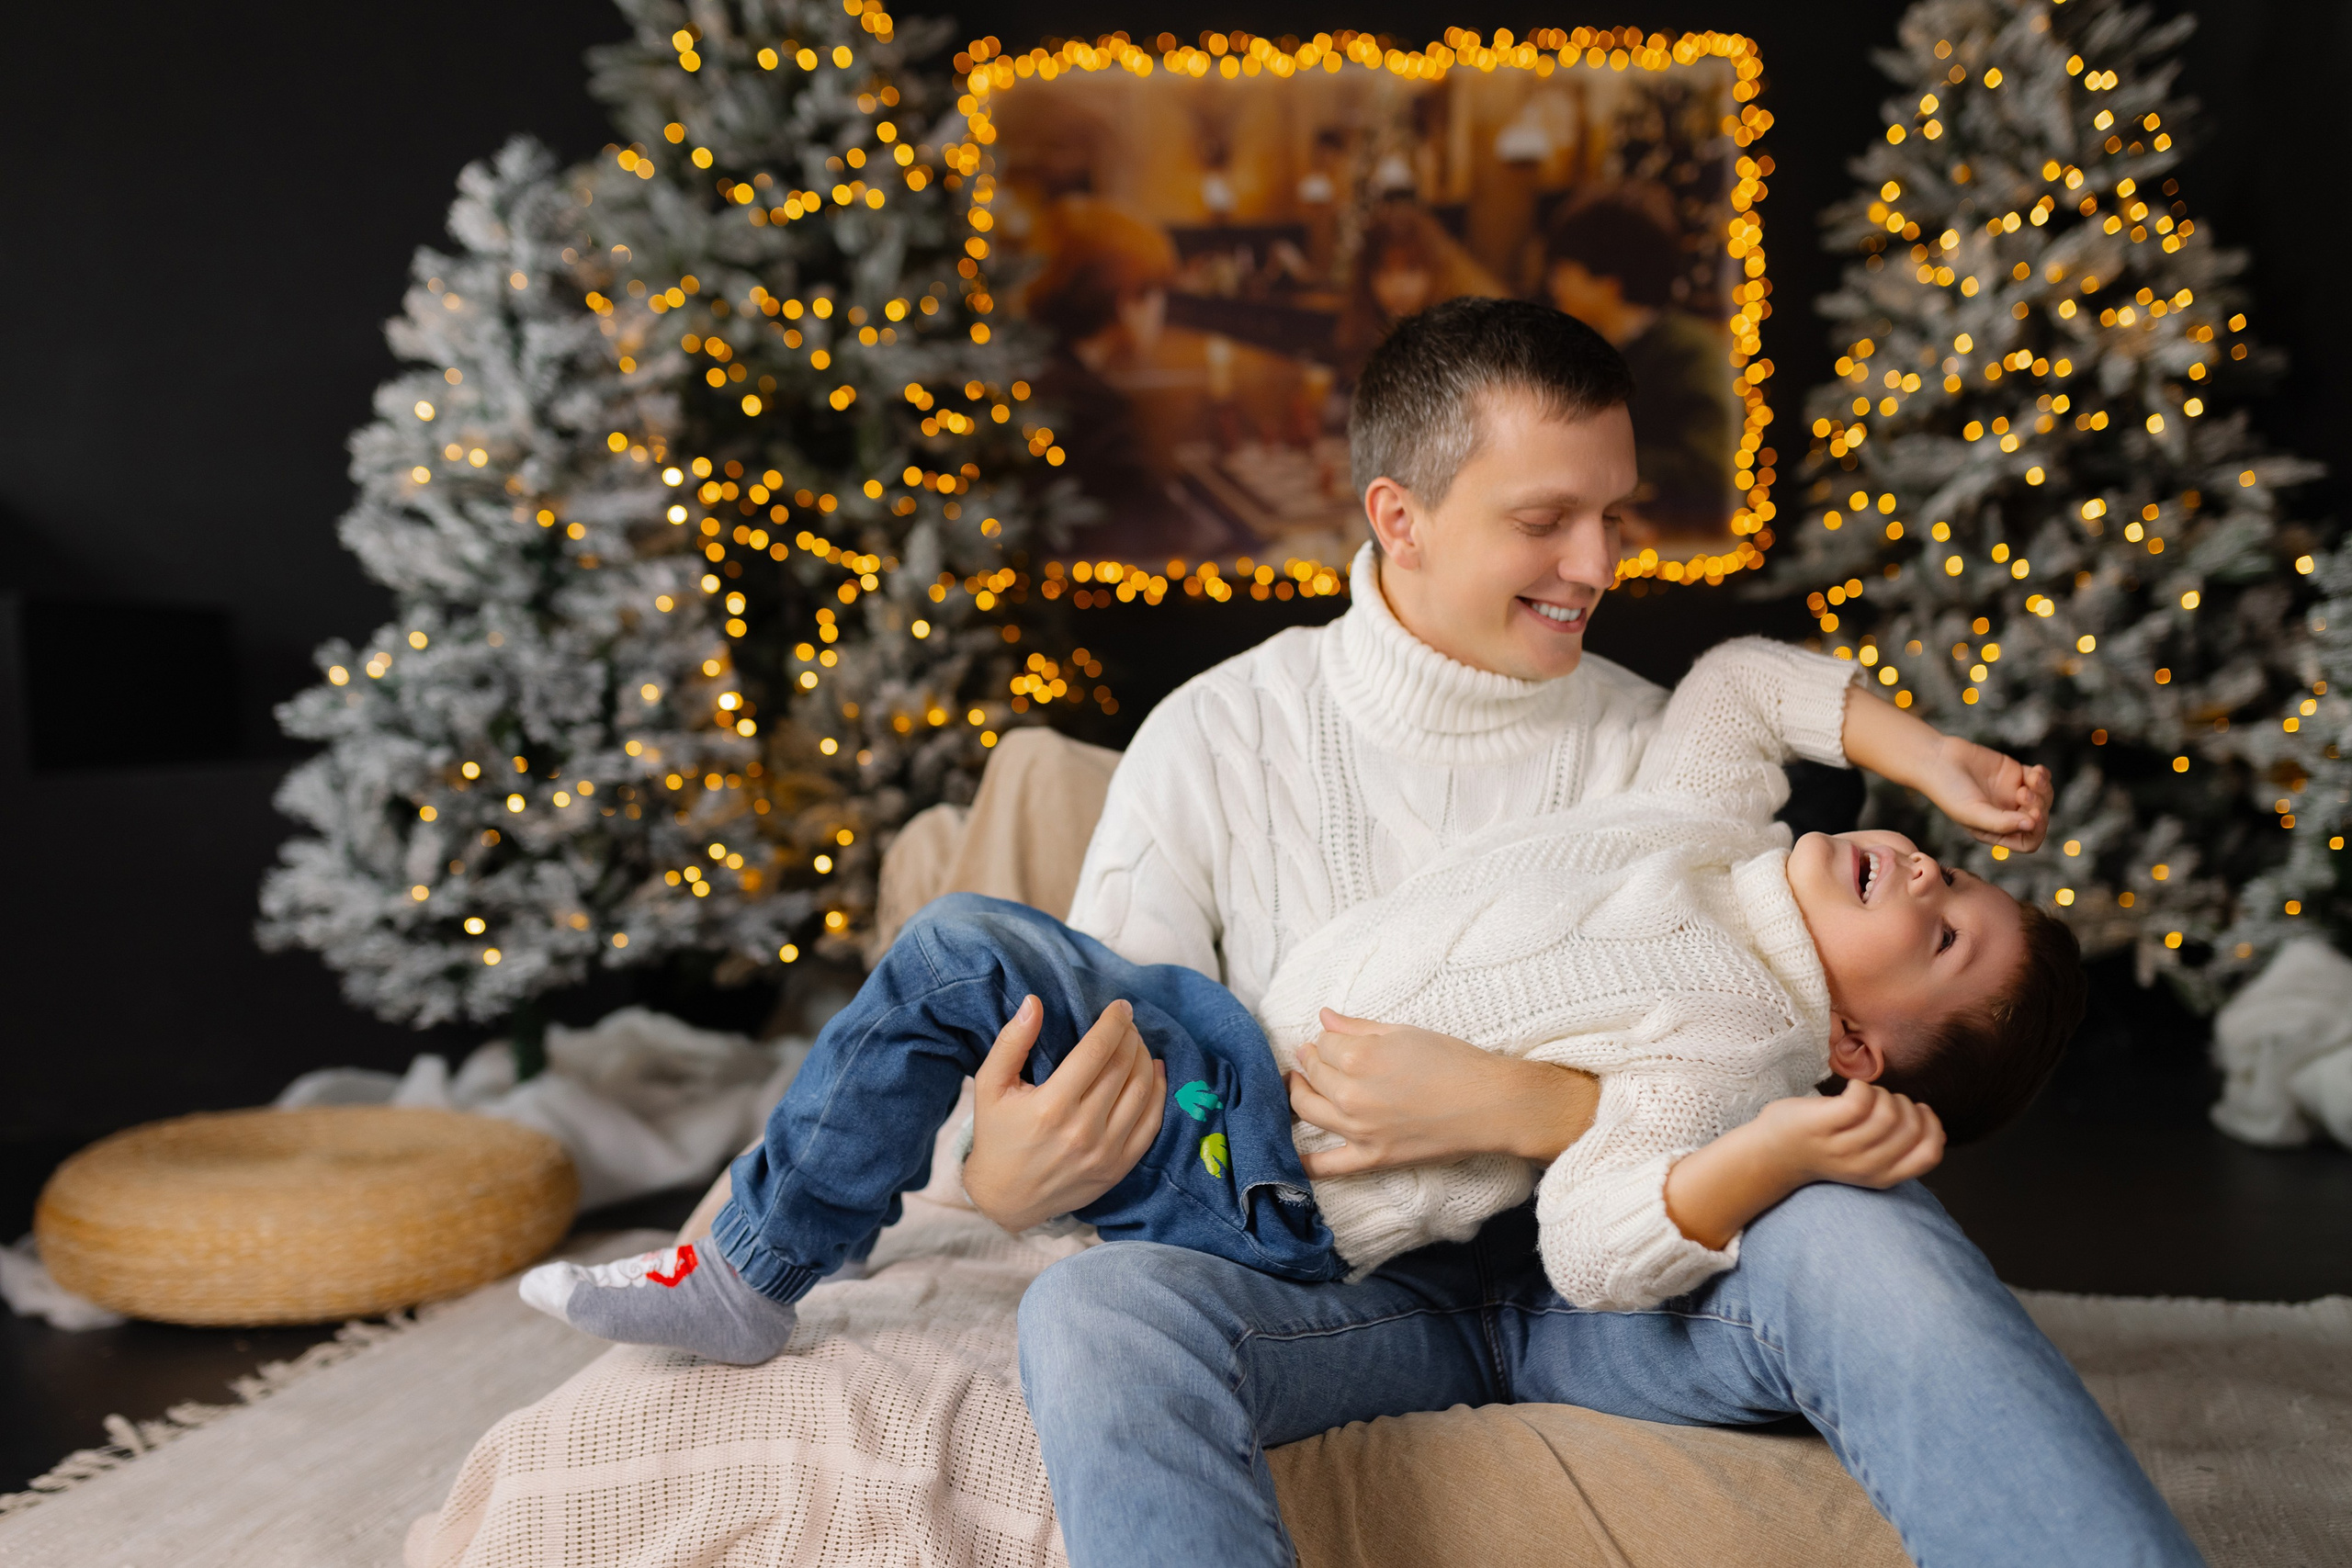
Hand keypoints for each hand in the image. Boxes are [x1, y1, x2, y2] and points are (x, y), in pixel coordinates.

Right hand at [961, 996, 1164, 1233]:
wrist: (1005, 1198)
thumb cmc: (997, 1135)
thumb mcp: (989, 1085)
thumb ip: (1012, 1042)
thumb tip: (1034, 1002)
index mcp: (1051, 1106)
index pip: (1096, 1051)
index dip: (1114, 1023)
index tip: (1121, 1007)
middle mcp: (1083, 1130)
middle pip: (1123, 1067)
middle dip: (1130, 1036)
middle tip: (1127, 1023)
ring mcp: (1105, 1153)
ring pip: (1142, 1091)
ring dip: (1144, 1059)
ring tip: (1136, 1043)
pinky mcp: (1118, 1168)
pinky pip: (1151, 1123)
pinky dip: (1159, 1092)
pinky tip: (1155, 1071)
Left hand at [1285, 1009, 1598, 1176]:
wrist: (1490, 1104)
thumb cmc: (1453, 1061)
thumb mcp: (1404, 1032)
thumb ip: (1357, 1027)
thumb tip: (1324, 1017)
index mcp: (1357, 1058)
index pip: (1323, 1044)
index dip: (1328, 1038)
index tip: (1336, 1038)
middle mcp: (1350, 1095)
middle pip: (1313, 1074)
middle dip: (1310, 1061)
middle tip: (1312, 1056)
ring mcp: (1358, 1129)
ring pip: (1308, 1110)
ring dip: (1298, 1094)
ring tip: (1298, 1085)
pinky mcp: (1372, 1157)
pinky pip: (1328, 1165)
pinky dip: (1304, 1163)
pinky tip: (1289, 1156)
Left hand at [1754, 1079, 1946, 1189]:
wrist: (1773, 1153)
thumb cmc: (1824, 1147)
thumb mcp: (1867, 1158)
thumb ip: (1895, 1147)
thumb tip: (1928, 1121)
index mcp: (1883, 1176)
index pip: (1930, 1154)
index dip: (1932, 1126)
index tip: (1918, 1110)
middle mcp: (1866, 1166)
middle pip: (1909, 1128)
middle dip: (1904, 1104)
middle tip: (1882, 1100)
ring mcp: (1843, 1147)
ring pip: (1887, 1113)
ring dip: (1881, 1094)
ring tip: (1865, 1095)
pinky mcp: (1823, 1126)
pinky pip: (1859, 1101)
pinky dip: (1861, 1086)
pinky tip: (1851, 1087)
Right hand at [1914, 735, 2051, 850]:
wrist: (1937, 758)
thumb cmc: (1948, 790)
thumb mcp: (1972, 812)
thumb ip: (2001, 823)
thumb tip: (2032, 825)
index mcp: (1996, 832)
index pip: (2028, 841)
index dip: (2036, 831)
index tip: (2032, 815)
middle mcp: (2007, 815)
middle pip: (2040, 819)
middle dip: (2038, 806)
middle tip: (2023, 793)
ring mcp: (2013, 794)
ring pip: (2044, 798)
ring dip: (2044, 790)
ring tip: (2031, 779)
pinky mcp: (2016, 774)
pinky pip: (2040, 779)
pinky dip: (2043, 776)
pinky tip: (2034, 771)